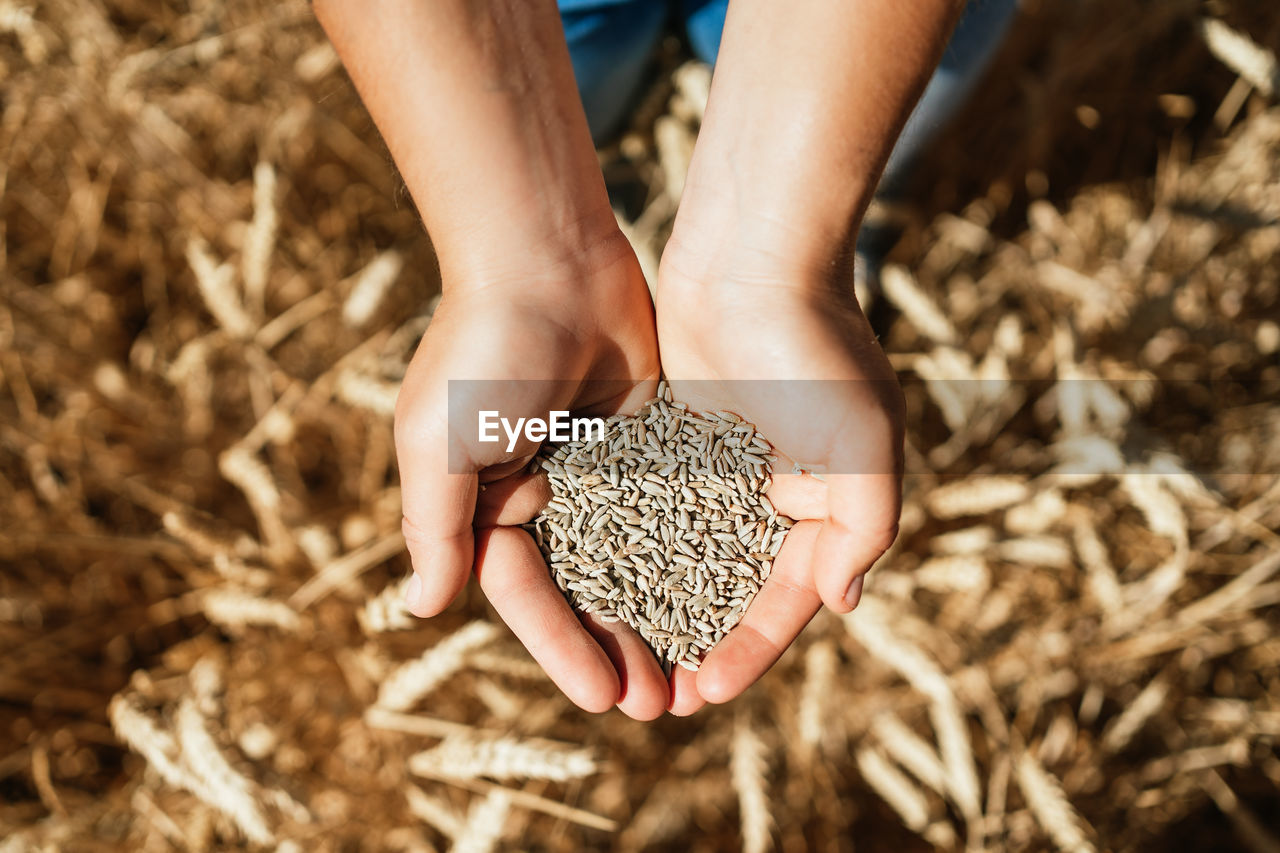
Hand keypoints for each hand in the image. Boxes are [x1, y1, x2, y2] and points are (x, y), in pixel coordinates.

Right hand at [394, 236, 672, 719]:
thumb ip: (435, 526)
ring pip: (634, 563)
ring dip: (658, 618)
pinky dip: (692, 556)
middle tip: (659, 704)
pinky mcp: (648, 445)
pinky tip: (724, 599)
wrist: (547, 255)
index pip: (525, 596)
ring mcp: (598, 473)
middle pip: (584, 593)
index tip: (604, 697)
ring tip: (694, 674)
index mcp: (485, 504)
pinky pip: (672, 511)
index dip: (562, 649)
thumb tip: (423, 608)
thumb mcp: (440, 442)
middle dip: (616, 649)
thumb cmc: (481, 348)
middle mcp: (541, 496)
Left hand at [655, 243, 904, 714]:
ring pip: (681, 559)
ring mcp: (717, 469)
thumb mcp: (866, 447)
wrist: (755, 260)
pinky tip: (592, 589)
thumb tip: (843, 604)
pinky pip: (645, 509)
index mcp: (823, 503)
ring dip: (656, 610)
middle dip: (699, 644)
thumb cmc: (819, 352)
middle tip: (657, 698)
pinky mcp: (669, 442)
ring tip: (619, 658)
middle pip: (729, 591)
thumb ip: (864, 529)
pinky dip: (625, 550)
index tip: (706, 693)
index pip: (785, 598)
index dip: (750, 650)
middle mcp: (770, 494)